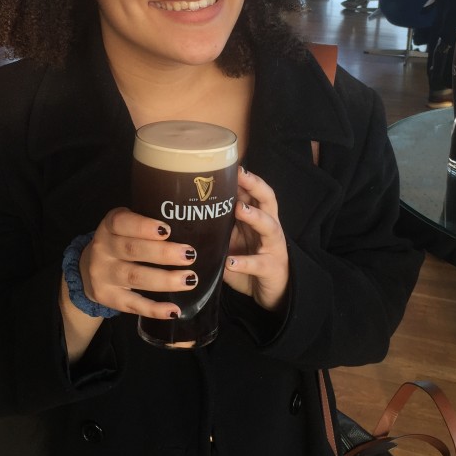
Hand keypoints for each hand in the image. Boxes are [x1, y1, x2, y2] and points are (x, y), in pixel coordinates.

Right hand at [78, 209, 198, 318]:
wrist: (87, 268)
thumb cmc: (120, 241)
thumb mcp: (125, 227)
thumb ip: (148, 224)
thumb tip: (194, 226)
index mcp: (109, 226)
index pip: (121, 223)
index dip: (143, 226)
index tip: (168, 230)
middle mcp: (102, 249)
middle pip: (132, 250)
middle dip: (163, 253)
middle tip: (190, 254)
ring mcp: (103, 275)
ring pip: (134, 277)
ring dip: (164, 280)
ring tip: (190, 279)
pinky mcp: (107, 297)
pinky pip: (132, 305)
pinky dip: (154, 309)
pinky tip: (174, 310)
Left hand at [224, 166, 288, 312]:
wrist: (269, 291)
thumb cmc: (248, 259)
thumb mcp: (232, 240)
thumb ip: (217, 226)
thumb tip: (182, 213)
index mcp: (257, 217)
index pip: (253, 191)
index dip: (245, 177)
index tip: (230, 164)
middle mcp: (268, 227)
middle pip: (268, 199)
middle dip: (255, 185)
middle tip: (240, 176)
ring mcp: (272, 246)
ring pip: (269, 227)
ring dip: (255, 216)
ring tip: (240, 210)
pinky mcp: (272, 268)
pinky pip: (259, 264)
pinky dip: (245, 262)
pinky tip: (231, 262)